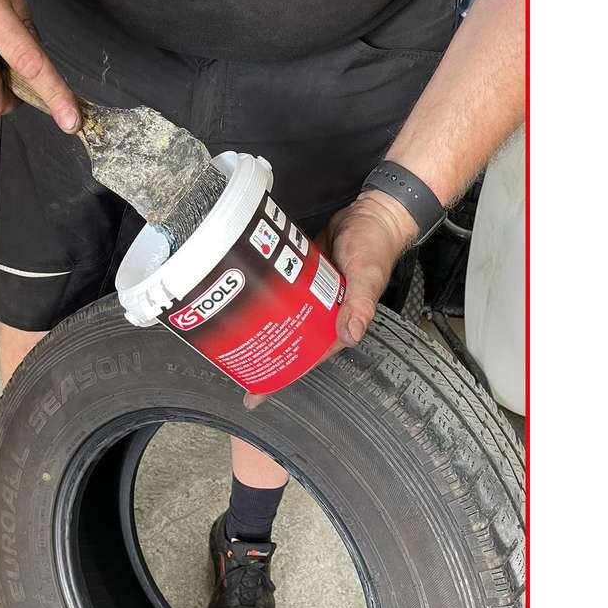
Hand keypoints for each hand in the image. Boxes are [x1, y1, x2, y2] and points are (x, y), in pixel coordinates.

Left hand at [243, 190, 416, 409]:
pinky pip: (282, 294)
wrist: (372, 214)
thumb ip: (359, 304)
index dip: (283, 375)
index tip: (258, 393)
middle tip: (234, 369)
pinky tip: (245, 305)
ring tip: (231, 341)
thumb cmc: (375, 246)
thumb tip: (350, 335)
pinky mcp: (303, 277)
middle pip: (290, 343)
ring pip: (284, 319)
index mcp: (339, 323)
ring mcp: (311, 296)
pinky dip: (266, 300)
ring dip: (263, 329)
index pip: (307, 357)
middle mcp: (323, 314)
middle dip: (266, 358)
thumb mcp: (367, 276)